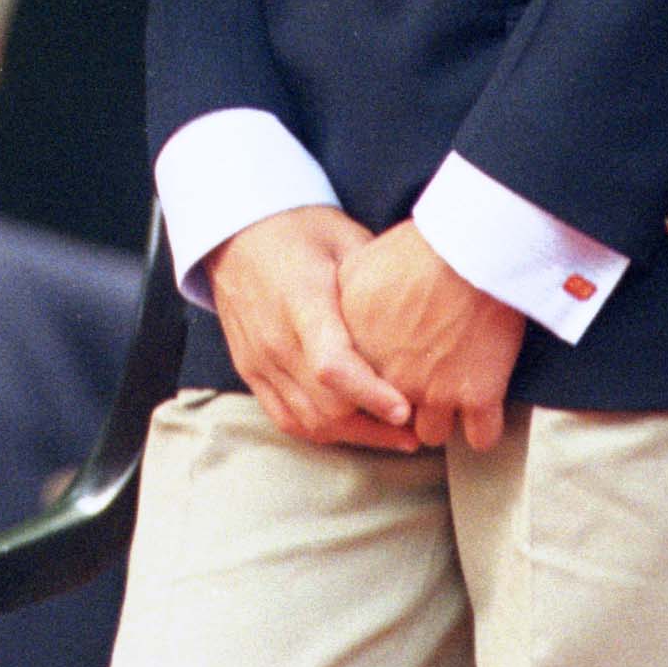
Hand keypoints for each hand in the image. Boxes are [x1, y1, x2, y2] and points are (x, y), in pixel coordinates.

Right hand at [205, 207, 419, 450]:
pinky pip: (286, 418)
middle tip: (418, 428)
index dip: (370, 393)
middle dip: (375, 425)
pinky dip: (322, 432)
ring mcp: (259, 359)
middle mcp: (275, 337)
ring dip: (354, 435)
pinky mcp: (250, 371)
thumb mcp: (345, 238)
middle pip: (324, 404)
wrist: (237, 233)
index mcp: (301, 299)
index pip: (331, 364)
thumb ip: (380, 277)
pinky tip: (354, 430)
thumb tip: (430, 306)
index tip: (406, 409)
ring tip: (395, 436)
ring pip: (308, 420)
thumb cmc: (299, 230)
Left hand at [337, 220, 526, 449]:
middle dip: (404, 405)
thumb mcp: (356, 267)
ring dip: (442, 416)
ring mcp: (434, 392)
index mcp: (357, 352)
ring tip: (452, 389)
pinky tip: (483, 406)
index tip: (383, 381)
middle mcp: (389, 379)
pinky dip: (483, 426)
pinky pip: (481, 438)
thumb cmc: (417, 248)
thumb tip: (339, 323)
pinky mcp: (478, 396)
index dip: (369, 391)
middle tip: (422, 379)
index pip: (351, 398)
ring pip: (433, 434)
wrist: (472, 245)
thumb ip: (343, 307)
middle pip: (391, 420)